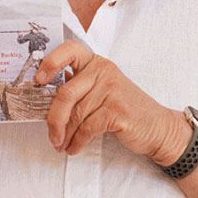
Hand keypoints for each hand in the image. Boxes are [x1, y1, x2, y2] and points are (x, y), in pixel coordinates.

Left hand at [36, 40, 187, 163]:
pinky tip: (74, 148)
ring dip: (64, 134)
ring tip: (60, 144)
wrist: (159, 128)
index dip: (50, 62)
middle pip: (65, 93)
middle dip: (53, 118)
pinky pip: (87, 127)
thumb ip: (78, 87)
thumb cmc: (124, 109)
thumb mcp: (101, 89)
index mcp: (96, 63)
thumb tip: (43, 95)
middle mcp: (103, 72)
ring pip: (75, 113)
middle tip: (51, 135)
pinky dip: (77, 141)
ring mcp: (112, 91)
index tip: (38, 80)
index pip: (69, 50)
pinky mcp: (117, 111)